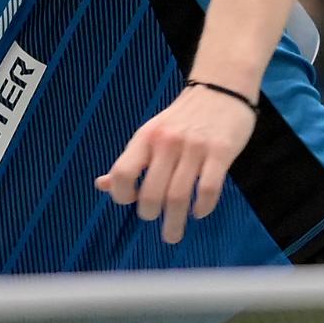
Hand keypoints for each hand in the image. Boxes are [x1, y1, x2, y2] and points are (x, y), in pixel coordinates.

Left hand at [94, 84, 256, 243]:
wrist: (222, 88)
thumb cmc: (182, 118)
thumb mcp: (150, 133)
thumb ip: (131, 161)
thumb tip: (101, 185)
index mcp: (145, 137)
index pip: (123, 173)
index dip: (122, 194)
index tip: (132, 202)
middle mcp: (167, 142)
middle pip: (152, 192)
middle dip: (150, 214)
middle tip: (156, 222)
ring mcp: (195, 147)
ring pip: (179, 195)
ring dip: (175, 222)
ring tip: (173, 234)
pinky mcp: (221, 151)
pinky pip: (208, 189)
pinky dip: (202, 207)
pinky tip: (199, 213)